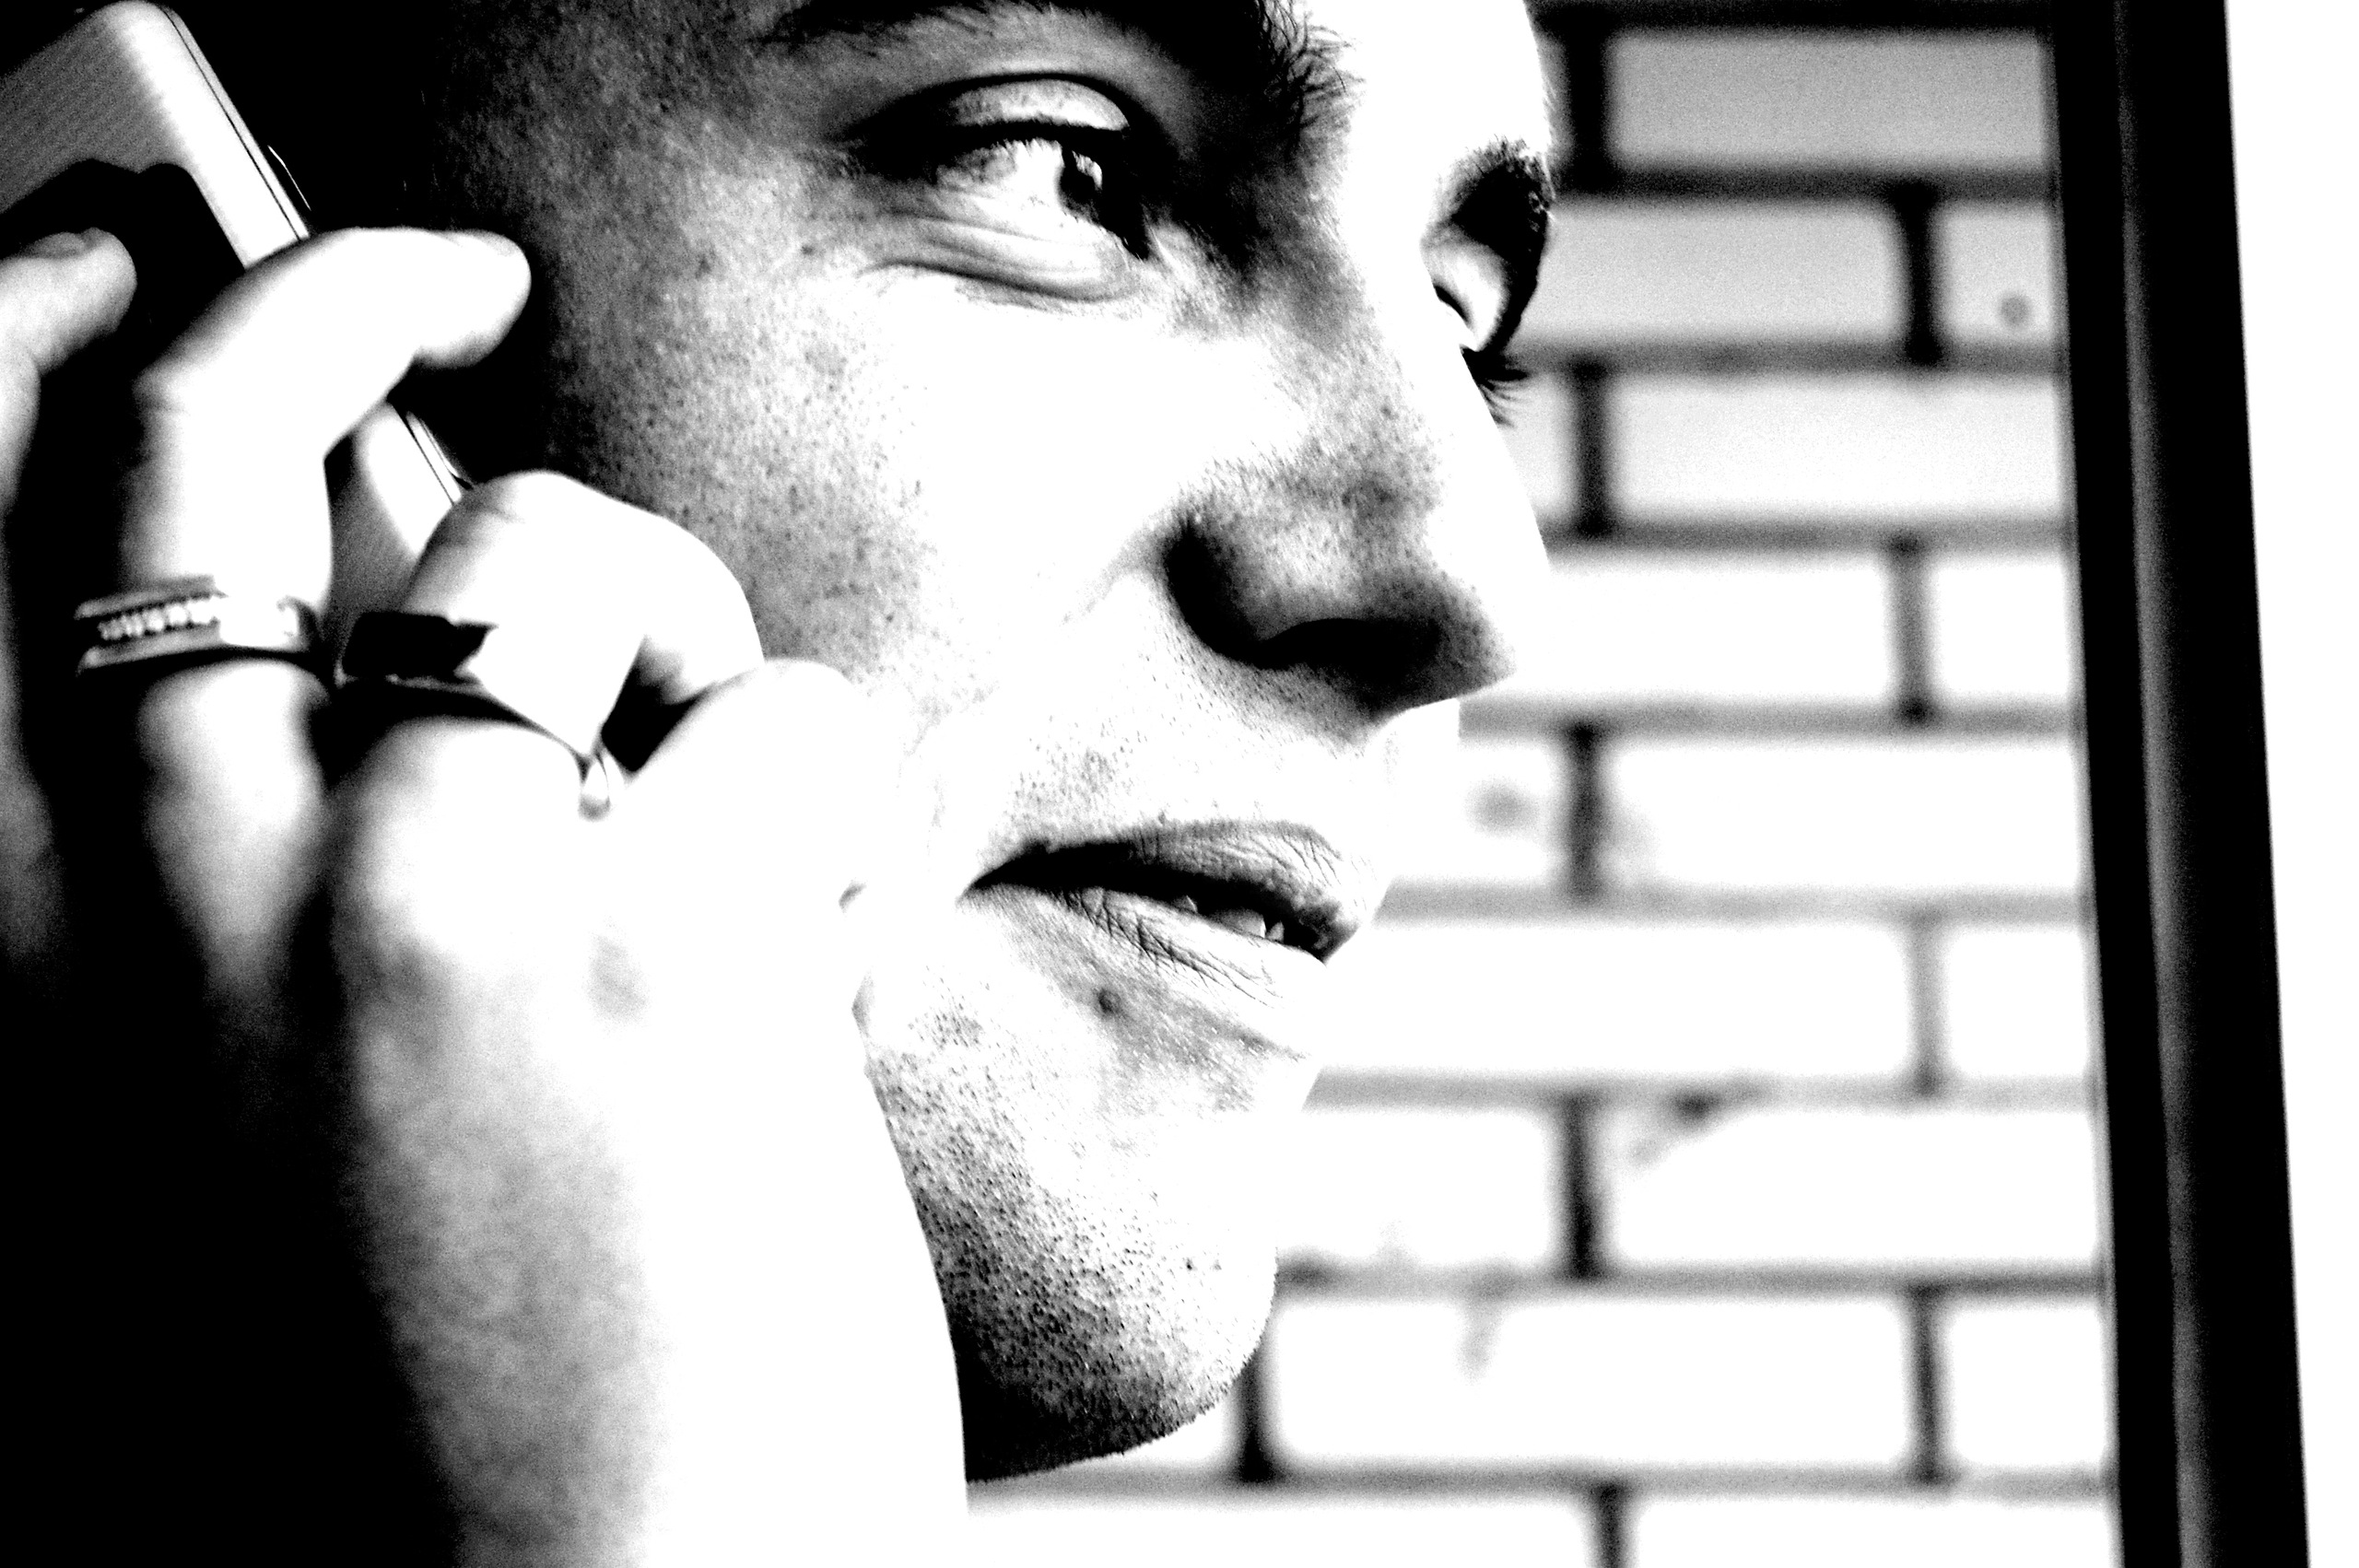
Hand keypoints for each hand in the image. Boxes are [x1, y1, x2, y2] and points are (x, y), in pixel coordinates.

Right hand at [0, 227, 962, 1561]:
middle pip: (207, 441)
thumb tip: (399, 656)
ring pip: (560, 556)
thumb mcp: (256, 1099)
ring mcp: (406, 902)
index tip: (171, 263)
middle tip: (460, 279)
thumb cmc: (445, 1379)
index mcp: (51, 942)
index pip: (13, 533)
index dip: (98, 349)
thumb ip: (279, 874)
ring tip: (725, 817)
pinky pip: (789, 720)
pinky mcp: (652, 952)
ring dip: (680, 637)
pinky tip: (829, 953)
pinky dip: (841, 800)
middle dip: (335, 301)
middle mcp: (176, 894)